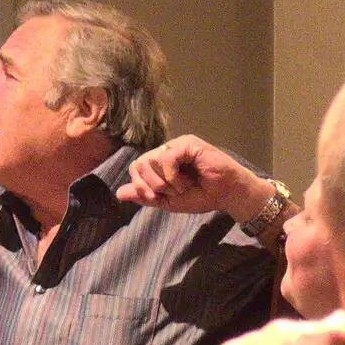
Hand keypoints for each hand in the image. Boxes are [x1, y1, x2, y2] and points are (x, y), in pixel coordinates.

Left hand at [115, 134, 273, 222]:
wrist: (226, 195)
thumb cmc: (201, 196)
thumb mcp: (168, 201)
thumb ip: (144, 196)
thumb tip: (118, 193)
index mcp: (160, 164)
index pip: (135, 168)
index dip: (140, 185)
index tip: (155, 198)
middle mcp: (166, 151)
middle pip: (139, 164)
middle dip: (152, 185)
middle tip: (171, 192)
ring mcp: (177, 145)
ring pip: (150, 160)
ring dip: (165, 182)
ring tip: (183, 186)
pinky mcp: (188, 143)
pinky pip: (166, 157)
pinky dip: (173, 175)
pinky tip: (187, 180)